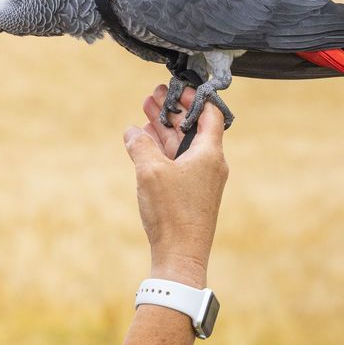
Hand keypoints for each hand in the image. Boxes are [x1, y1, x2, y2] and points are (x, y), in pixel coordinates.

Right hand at [123, 84, 228, 282]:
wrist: (180, 256)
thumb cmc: (171, 214)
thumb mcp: (150, 171)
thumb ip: (140, 145)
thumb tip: (133, 131)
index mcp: (210, 153)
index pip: (210, 114)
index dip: (193, 98)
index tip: (176, 88)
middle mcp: (210, 164)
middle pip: (193, 127)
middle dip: (172, 111)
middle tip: (153, 96)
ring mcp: (200, 179)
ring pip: (182, 145)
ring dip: (164, 129)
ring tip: (145, 112)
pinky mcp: (190, 193)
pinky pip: (177, 162)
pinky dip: (162, 150)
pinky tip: (144, 143)